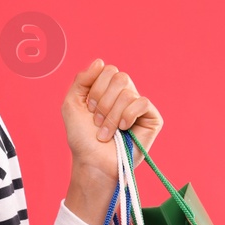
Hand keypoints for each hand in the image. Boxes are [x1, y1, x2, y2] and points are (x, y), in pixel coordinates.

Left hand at [60, 59, 164, 224]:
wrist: (92, 162)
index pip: (108, 70)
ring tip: (107, 132)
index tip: (89, 110)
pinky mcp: (152, 119)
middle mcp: (125, 95)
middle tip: (97, 122)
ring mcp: (139, 107)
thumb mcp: (72, 105)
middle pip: (119, 77)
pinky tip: (124, 129)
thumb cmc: (82, 138)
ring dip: (111, 115)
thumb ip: (81, 80)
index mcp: (108, 90)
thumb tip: (100, 62)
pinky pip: (142, 102)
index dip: (95, 89)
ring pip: (128, 92)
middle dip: (103, 102)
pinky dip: (128, 116)